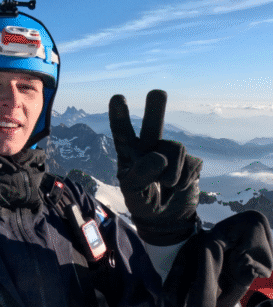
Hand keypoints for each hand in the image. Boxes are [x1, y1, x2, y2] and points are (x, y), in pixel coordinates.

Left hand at [109, 90, 201, 244]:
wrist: (167, 218)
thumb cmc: (143, 203)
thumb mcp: (134, 194)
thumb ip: (140, 176)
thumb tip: (159, 156)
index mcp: (129, 154)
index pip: (122, 133)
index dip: (120, 116)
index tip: (117, 98)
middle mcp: (149, 147)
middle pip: (153, 124)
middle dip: (155, 108)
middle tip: (157, 92)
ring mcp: (170, 152)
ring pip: (175, 149)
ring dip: (173, 173)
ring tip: (167, 185)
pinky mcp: (190, 160)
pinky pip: (192, 164)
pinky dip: (186, 179)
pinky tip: (179, 186)